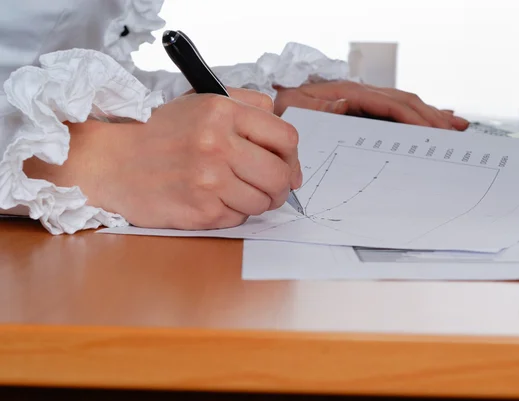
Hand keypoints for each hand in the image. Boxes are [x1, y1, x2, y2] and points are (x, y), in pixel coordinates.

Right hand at [24, 89, 301, 229]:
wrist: (112, 164)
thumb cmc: (159, 134)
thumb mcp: (202, 102)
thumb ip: (249, 108)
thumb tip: (287, 145)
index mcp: (222, 112)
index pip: (286, 137)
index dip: (293, 156)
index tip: (288, 166)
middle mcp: (218, 144)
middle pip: (281, 175)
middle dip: (282, 185)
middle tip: (271, 186)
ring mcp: (210, 180)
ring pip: (264, 202)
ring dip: (258, 201)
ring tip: (236, 192)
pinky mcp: (202, 211)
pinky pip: (240, 218)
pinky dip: (233, 213)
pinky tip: (213, 200)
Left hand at [274, 81, 469, 130]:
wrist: (273, 107)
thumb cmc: (285, 112)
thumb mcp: (297, 111)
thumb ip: (321, 109)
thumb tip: (347, 104)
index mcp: (348, 94)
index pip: (389, 105)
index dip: (413, 117)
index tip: (434, 131)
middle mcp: (359, 93)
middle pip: (404, 101)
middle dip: (431, 116)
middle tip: (455, 131)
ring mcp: (362, 99)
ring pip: (404, 104)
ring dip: (430, 114)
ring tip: (455, 125)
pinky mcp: (361, 107)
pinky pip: (394, 110)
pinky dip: (416, 114)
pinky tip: (432, 118)